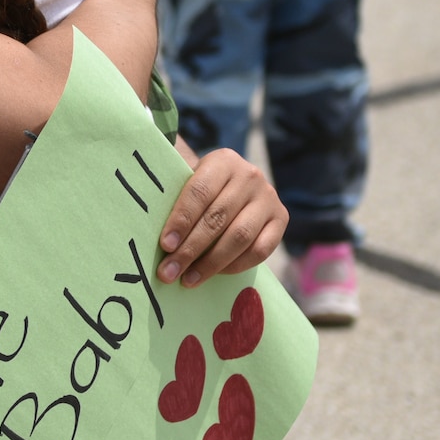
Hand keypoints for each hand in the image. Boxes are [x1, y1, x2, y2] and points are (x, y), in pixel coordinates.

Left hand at [157, 149, 286, 287]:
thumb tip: (157, 240)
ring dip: (211, 263)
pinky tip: (215, 274)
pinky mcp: (281, 218)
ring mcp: (268, 197)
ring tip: (188, 279)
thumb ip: (175, 203)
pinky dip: (235, 266)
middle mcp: (250, 176)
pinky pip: (259, 250)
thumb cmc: (202, 191)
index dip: (181, 220)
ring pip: (239, 237)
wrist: (234, 187)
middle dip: (190, 249)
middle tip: (169, 272)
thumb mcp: (188, 183)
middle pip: (217, 218)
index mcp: (223, 161)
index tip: (165, 245)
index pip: (199, 192)